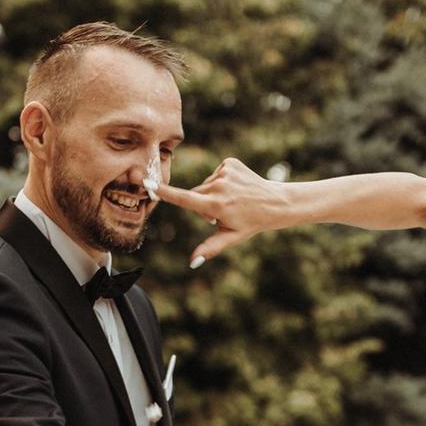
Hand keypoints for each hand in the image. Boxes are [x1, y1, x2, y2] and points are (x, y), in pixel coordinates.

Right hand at [151, 158, 288, 267]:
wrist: (275, 202)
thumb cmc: (251, 223)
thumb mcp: (230, 238)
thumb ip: (210, 248)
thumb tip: (193, 262)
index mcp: (216, 205)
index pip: (185, 199)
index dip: (166, 193)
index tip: (150, 185)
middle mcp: (219, 186)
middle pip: (194, 194)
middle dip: (200, 204)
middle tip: (220, 214)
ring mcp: (224, 171)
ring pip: (204, 185)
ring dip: (211, 193)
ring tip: (230, 201)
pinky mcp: (229, 162)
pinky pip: (214, 174)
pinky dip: (220, 182)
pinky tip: (234, 188)